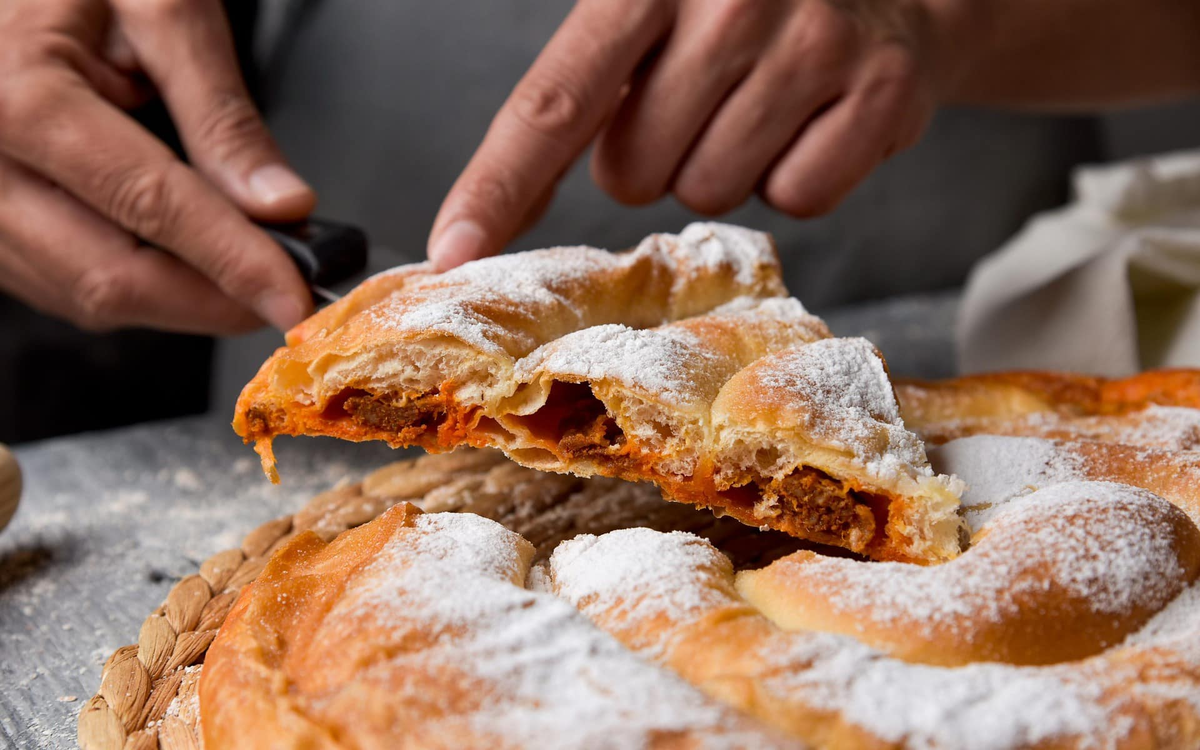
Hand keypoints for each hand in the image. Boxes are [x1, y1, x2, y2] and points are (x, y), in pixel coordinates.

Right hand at [0, 0, 316, 333]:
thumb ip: (221, 114)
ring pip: (86, 296)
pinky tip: (184, 263)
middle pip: (112, 277)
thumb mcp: (161, 10)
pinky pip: (62, 285)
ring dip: (179, 301)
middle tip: (285, 293)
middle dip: (213, 301)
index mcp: (24, 97)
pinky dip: (138, 287)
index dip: (235, 263)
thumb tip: (280, 205)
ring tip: (240, 271)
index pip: (151, 206)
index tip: (294, 299)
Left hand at [429, 0, 971, 268]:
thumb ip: (581, 88)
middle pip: (635, 173)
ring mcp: (814, 40)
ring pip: (712, 191)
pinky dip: (795, 176)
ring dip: (722, 164)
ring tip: (760, 99)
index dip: (499, 184)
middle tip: (699, 98)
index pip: (554, 101)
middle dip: (653, 155)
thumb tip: (490, 211)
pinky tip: (813, 118)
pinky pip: (797, 198)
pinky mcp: (882, 89)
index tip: (453, 248)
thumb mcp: (651, 10)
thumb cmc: (742, 8)